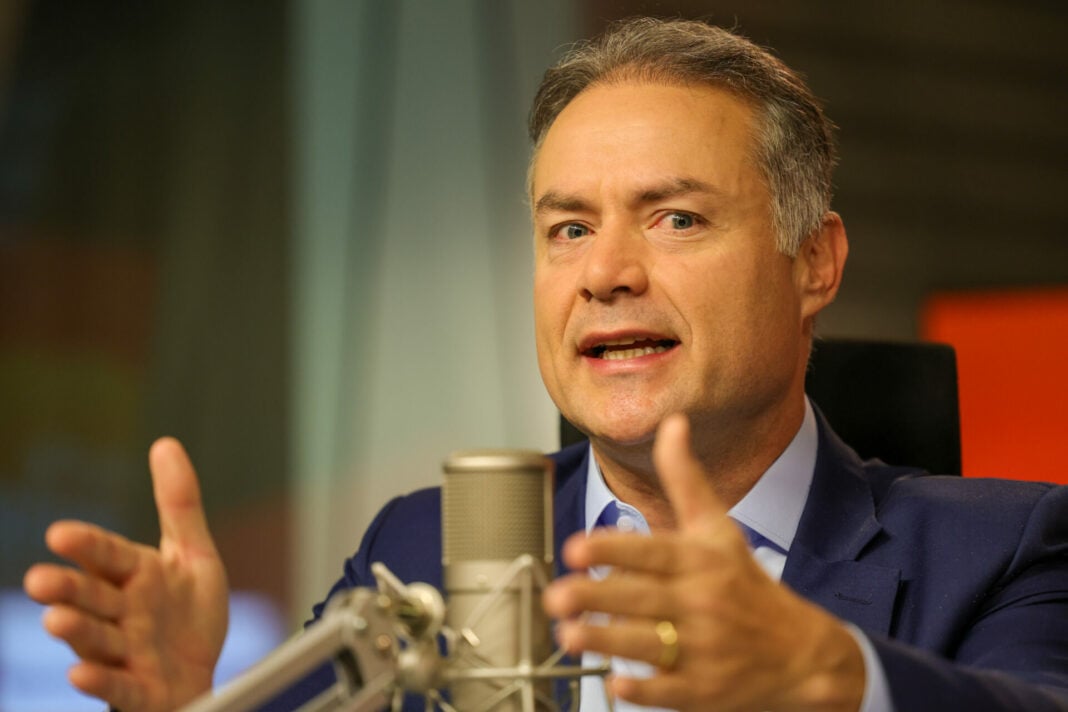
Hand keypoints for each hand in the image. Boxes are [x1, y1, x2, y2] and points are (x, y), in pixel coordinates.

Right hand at [23, 437, 228, 711]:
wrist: (199, 674)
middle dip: (67, 589)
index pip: (109, 555)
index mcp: (136, 576)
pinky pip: (118, 686)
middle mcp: (123, 613)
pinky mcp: (138, 690)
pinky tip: (79, 673)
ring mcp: (126, 653)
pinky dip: (100, 680)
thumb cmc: (187, 616)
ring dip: (76, 631)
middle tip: (37, 580)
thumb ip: (179, 504)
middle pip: (93, 598)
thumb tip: (164, 443)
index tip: (60, 534)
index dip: (88, 546)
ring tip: (54, 620)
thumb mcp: (192, 555)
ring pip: (97, 640)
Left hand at [543, 414, 865, 710]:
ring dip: (606, 641)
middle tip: (556, 595)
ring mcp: (704, 649)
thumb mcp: (717, 528)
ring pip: (648, 644)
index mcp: (701, 560)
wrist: (801, 653)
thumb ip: (685, 478)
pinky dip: (642, 689)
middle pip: (642, 597)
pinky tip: (614, 684)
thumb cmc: (746, 584)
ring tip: (569, 636)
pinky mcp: (704, 691)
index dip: (612, 548)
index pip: (652, 551)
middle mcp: (702, 602)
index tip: (576, 547)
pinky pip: (669, 691)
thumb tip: (672, 422)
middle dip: (596, 596)